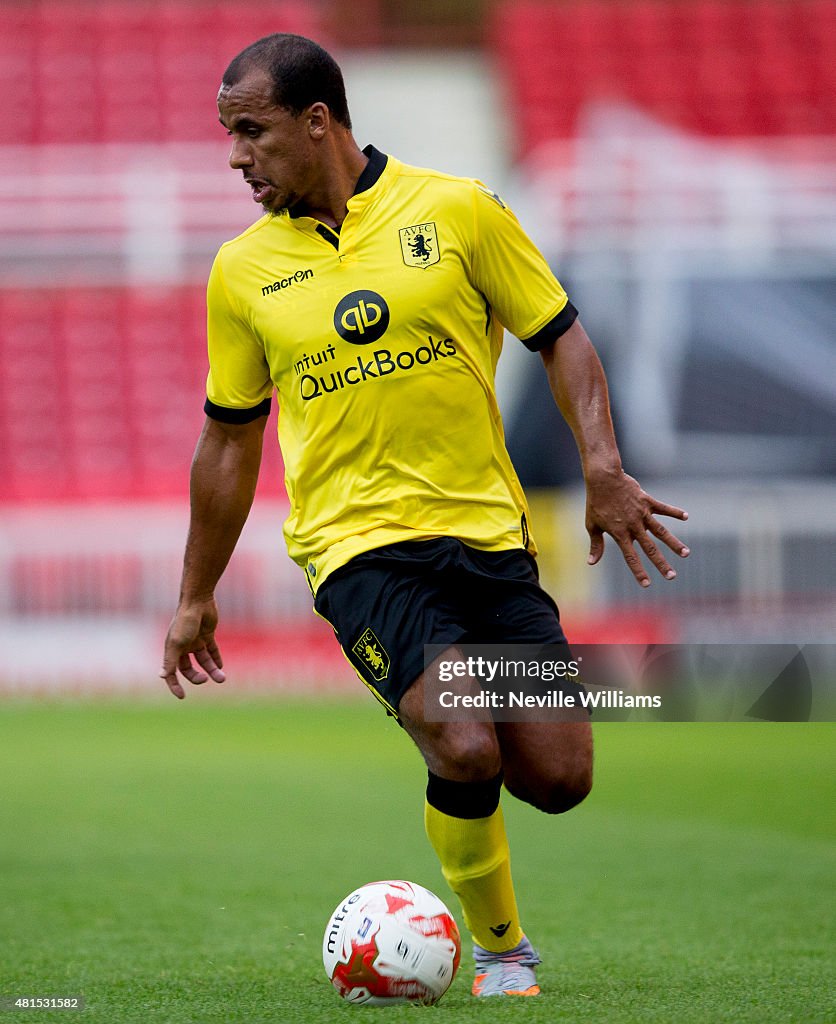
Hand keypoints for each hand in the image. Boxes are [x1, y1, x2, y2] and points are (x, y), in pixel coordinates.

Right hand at [159, 598, 225, 698]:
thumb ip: (170, 660)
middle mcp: (183, 647)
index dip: (174, 685)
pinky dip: (216, 659)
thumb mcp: (176, 643)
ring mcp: (195, 641)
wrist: (198, 601)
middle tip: (206, 679)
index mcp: (172, 650)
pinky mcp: (207, 635)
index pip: (171, 672)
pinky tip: (221, 667)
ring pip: (203, 661)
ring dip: (212, 670)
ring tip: (222, 678)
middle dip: (197, 677)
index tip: (182, 696)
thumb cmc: (184, 621)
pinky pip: (212, 651)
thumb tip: (161, 677)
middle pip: (189, 669)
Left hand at [585, 470, 689, 586]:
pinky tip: (686, 516)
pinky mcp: (647, 501)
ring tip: (686, 553)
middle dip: (661, 564)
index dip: (638, 571)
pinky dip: (674, 512)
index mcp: (620, 534)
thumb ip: (596, 545)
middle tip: (672, 576)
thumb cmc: (596, 503)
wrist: (603, 479)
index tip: (647, 584)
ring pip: (661, 531)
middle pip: (650, 549)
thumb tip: (592, 562)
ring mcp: (642, 514)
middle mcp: (633, 526)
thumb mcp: (592, 525)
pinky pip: (663, 508)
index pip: (631, 557)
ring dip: (674, 543)